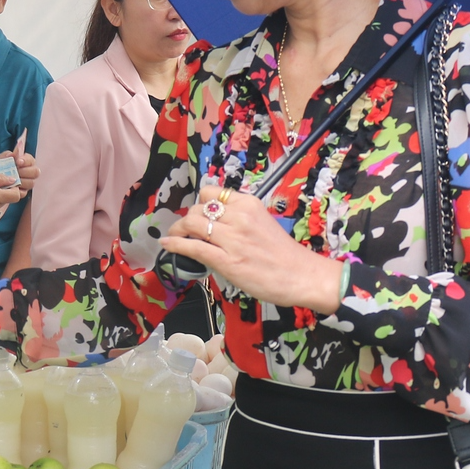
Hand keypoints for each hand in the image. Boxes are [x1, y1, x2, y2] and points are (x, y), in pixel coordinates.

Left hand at [3, 148, 39, 188]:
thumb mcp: (1, 159)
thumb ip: (7, 155)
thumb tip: (12, 154)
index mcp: (26, 162)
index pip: (31, 160)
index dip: (26, 160)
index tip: (18, 161)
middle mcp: (30, 172)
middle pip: (35, 172)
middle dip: (25, 171)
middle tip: (16, 172)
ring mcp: (28, 183)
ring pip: (31, 183)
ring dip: (21, 181)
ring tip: (11, 180)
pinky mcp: (23, 192)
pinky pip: (24, 192)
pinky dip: (17, 190)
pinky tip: (10, 187)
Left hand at [162, 186, 345, 313]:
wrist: (302, 276)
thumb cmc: (284, 254)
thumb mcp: (262, 223)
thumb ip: (240, 219)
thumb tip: (216, 222)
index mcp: (249, 204)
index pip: (212, 193)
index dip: (200, 204)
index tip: (198, 214)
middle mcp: (239, 216)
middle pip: (198, 208)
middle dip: (187, 219)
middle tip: (185, 230)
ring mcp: (232, 239)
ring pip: (192, 224)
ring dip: (178, 230)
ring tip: (175, 236)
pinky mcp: (226, 261)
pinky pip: (193, 247)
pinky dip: (176, 244)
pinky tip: (167, 245)